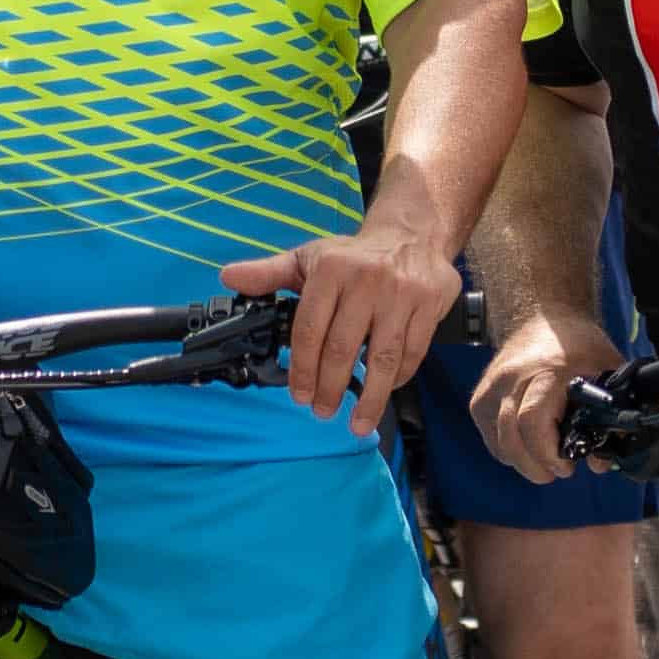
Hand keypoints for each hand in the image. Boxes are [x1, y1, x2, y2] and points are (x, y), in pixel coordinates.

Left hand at [226, 211, 461, 430]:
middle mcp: (367, 280)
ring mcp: (402, 294)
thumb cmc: (353, 256)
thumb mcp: (309, 258)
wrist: (412, 235)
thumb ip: (269, 274)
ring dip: (370, 398)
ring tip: (357, 423)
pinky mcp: (430, 306)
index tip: (298, 395)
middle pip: (343, 348)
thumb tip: (228, 278)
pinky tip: (384, 392)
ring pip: (383, 357)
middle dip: (330, 388)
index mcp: (331, 269)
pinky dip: (398, 379)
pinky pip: (413, 353)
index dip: (302, 368)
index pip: (310, 328)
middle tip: (322, 411)